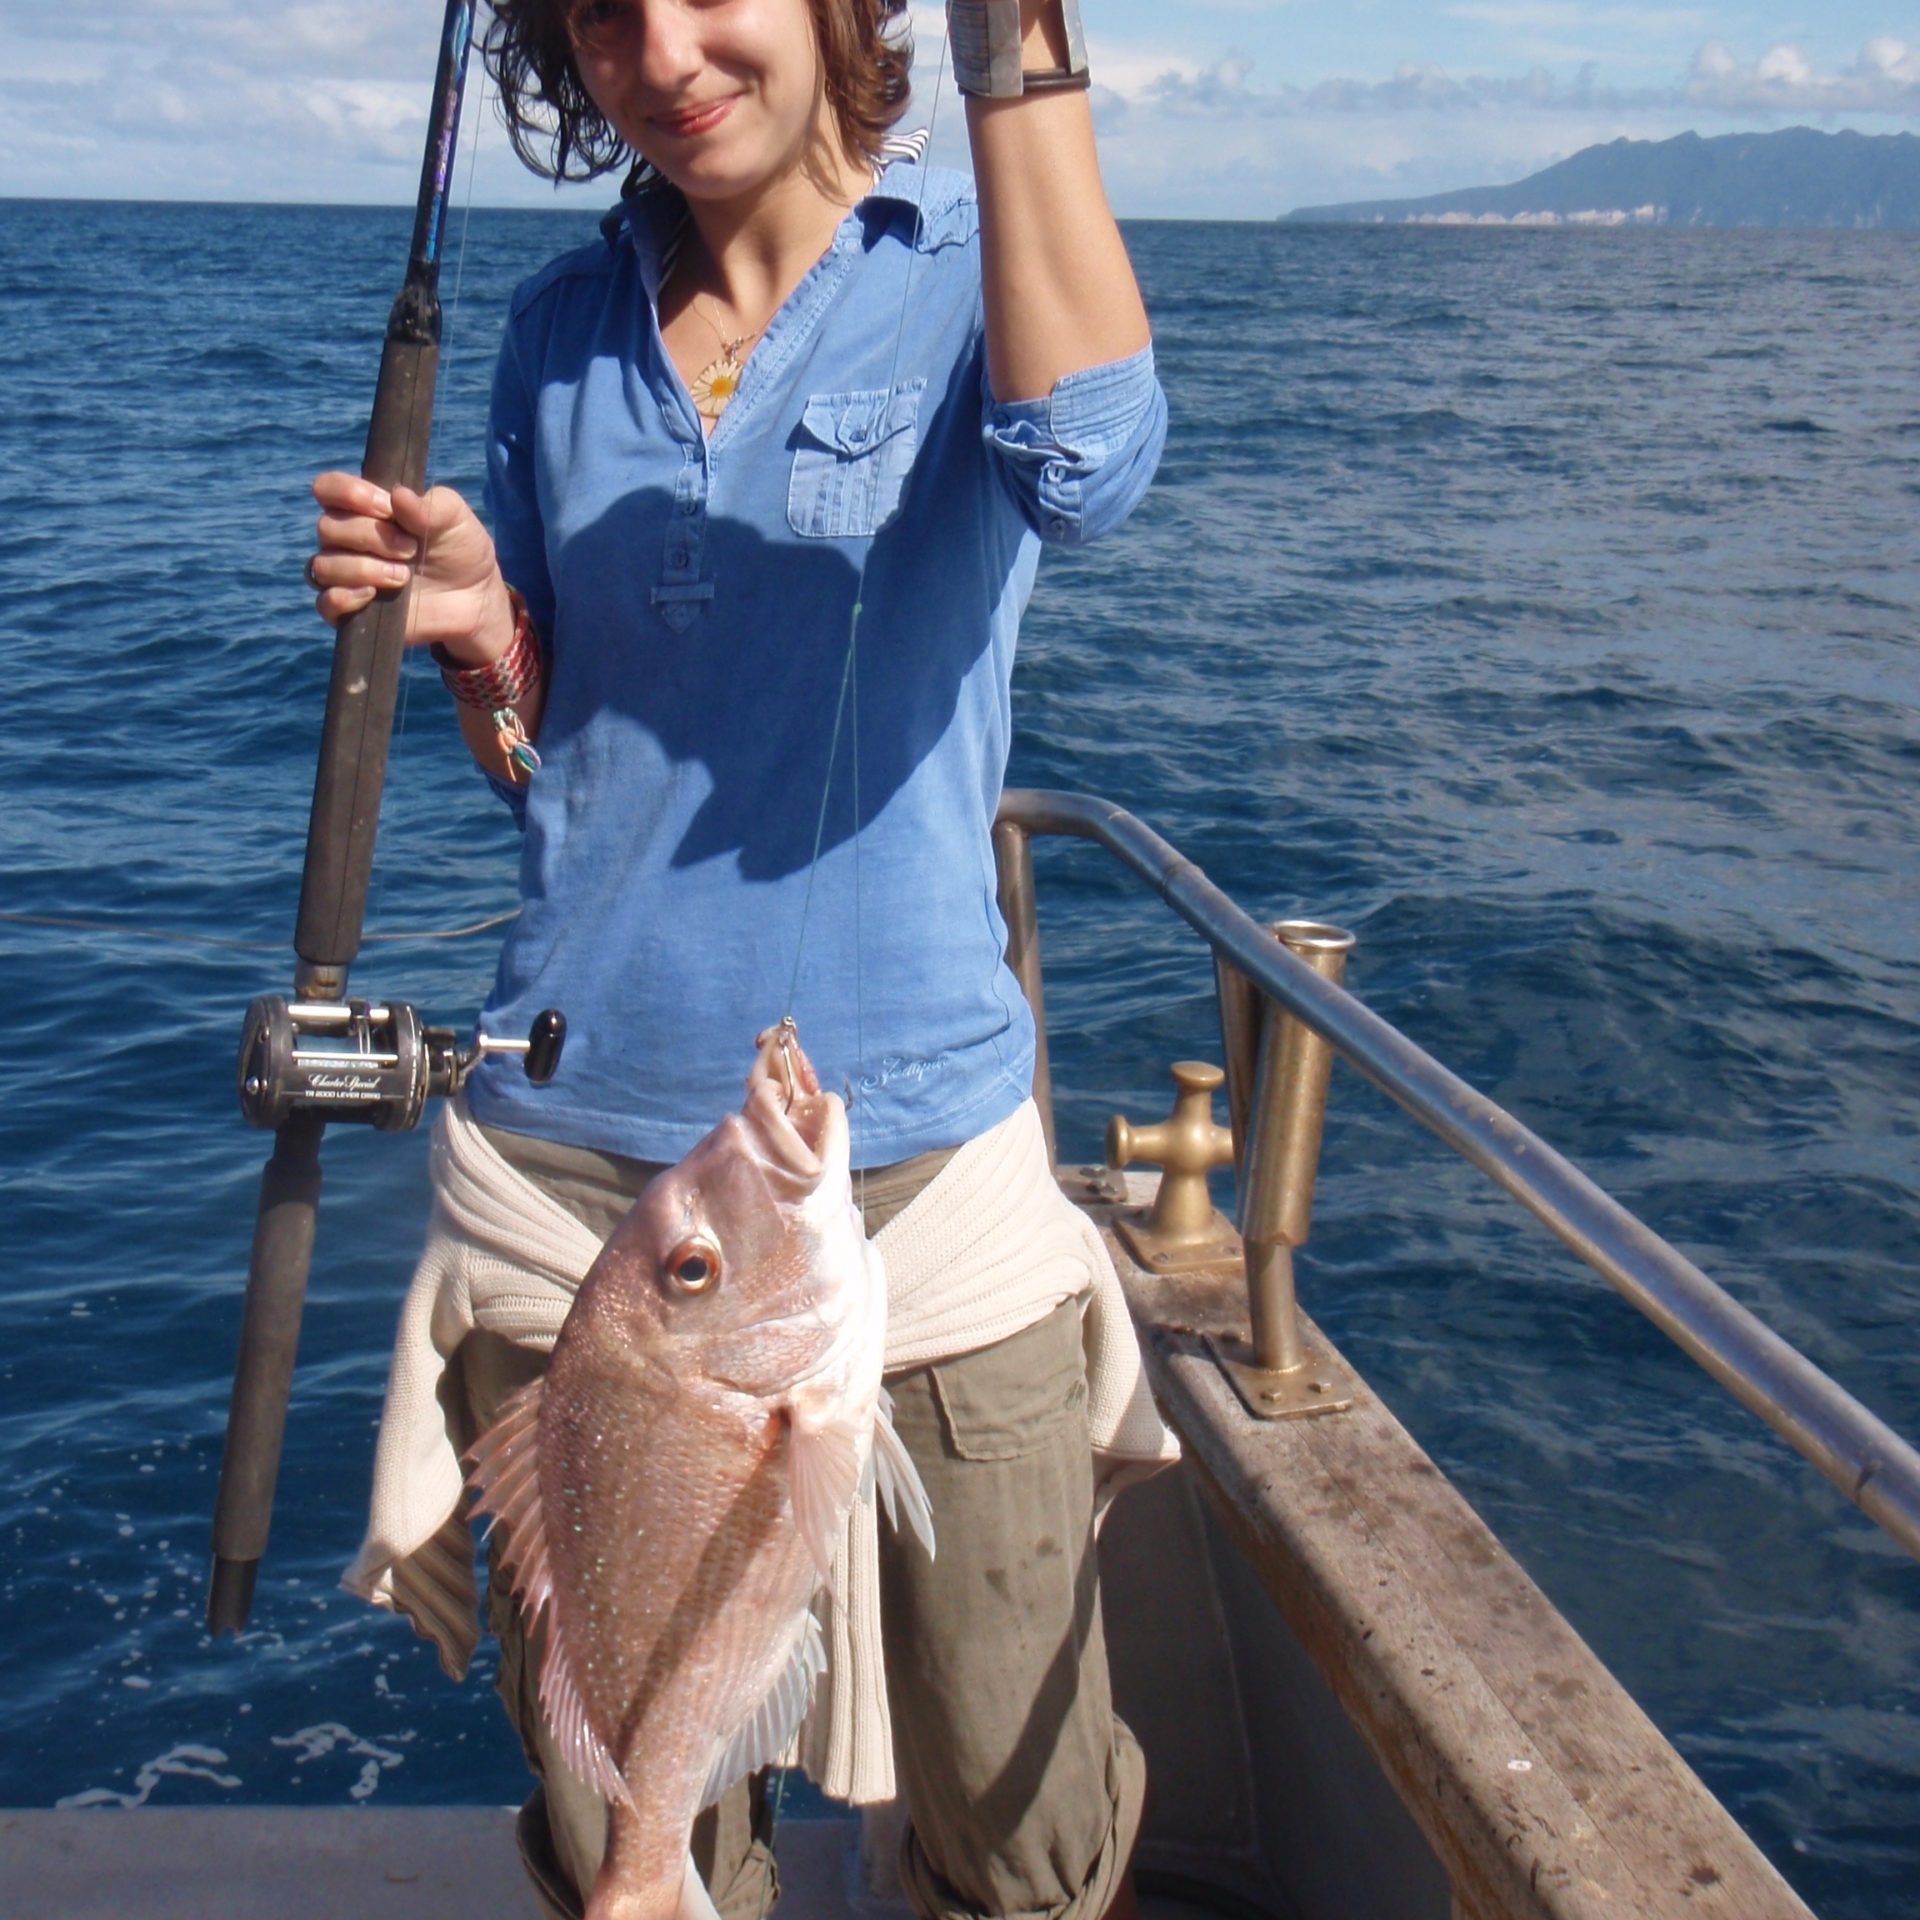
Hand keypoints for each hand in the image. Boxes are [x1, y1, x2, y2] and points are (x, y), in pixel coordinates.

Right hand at [306, 473, 514, 665]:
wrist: (474, 599)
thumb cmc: (459, 551)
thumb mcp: (456, 520)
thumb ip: (429, 505)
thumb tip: (397, 495)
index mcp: (364, 508)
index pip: (328, 488)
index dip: (348, 493)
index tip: (387, 507)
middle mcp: (347, 539)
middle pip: (327, 527)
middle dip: (371, 536)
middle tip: (410, 549)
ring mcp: (346, 575)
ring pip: (324, 565)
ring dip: (365, 569)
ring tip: (403, 576)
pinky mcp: (352, 610)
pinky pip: (325, 604)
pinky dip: (345, 598)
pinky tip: (373, 595)